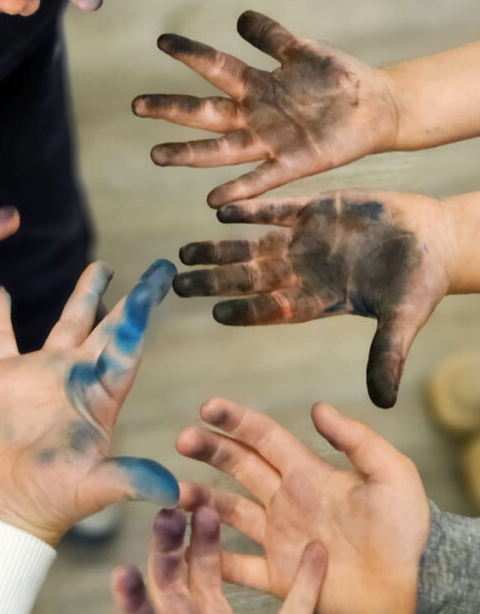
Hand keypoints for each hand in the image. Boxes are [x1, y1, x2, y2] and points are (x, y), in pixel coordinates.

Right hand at [0, 260, 179, 545]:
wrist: (5, 509)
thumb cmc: (53, 503)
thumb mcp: (95, 489)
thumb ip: (130, 481)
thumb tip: (172, 491)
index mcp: (102, 399)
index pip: (127, 348)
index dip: (141, 316)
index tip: (160, 285)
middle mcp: (77, 380)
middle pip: (109, 328)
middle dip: (131, 299)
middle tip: (158, 269)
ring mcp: (41, 375)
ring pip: (67, 323)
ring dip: (83, 295)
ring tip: (102, 266)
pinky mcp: (3, 379)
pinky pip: (0, 337)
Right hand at [133, 12, 399, 204]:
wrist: (377, 107)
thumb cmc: (338, 80)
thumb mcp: (303, 50)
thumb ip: (271, 37)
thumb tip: (239, 17)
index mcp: (257, 85)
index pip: (215, 67)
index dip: (190, 53)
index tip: (160, 40)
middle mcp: (255, 115)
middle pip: (205, 112)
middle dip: (171, 109)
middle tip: (137, 105)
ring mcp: (271, 141)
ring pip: (221, 149)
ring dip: (189, 153)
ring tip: (157, 155)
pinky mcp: (294, 163)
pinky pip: (261, 179)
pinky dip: (239, 189)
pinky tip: (213, 200)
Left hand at [174, 189, 454, 406]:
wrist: (435, 237)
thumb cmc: (422, 281)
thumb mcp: (404, 319)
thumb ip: (388, 354)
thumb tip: (385, 403)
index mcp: (318, 301)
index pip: (272, 310)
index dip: (246, 312)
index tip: (217, 313)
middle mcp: (302, 273)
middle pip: (248, 280)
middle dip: (214, 281)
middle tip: (178, 285)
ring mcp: (304, 242)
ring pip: (250, 246)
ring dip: (218, 248)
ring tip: (184, 252)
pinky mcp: (313, 210)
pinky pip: (273, 211)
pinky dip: (249, 209)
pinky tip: (219, 210)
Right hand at [179, 399, 428, 613]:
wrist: (416, 586)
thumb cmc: (407, 528)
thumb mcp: (392, 475)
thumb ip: (357, 441)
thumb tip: (317, 408)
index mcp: (308, 473)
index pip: (263, 437)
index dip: (235, 420)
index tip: (207, 406)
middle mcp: (286, 500)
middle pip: (238, 467)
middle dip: (209, 449)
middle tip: (182, 440)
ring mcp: (279, 538)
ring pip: (228, 513)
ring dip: (200, 501)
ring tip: (173, 494)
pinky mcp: (280, 577)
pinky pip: (238, 567)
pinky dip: (210, 557)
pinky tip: (183, 548)